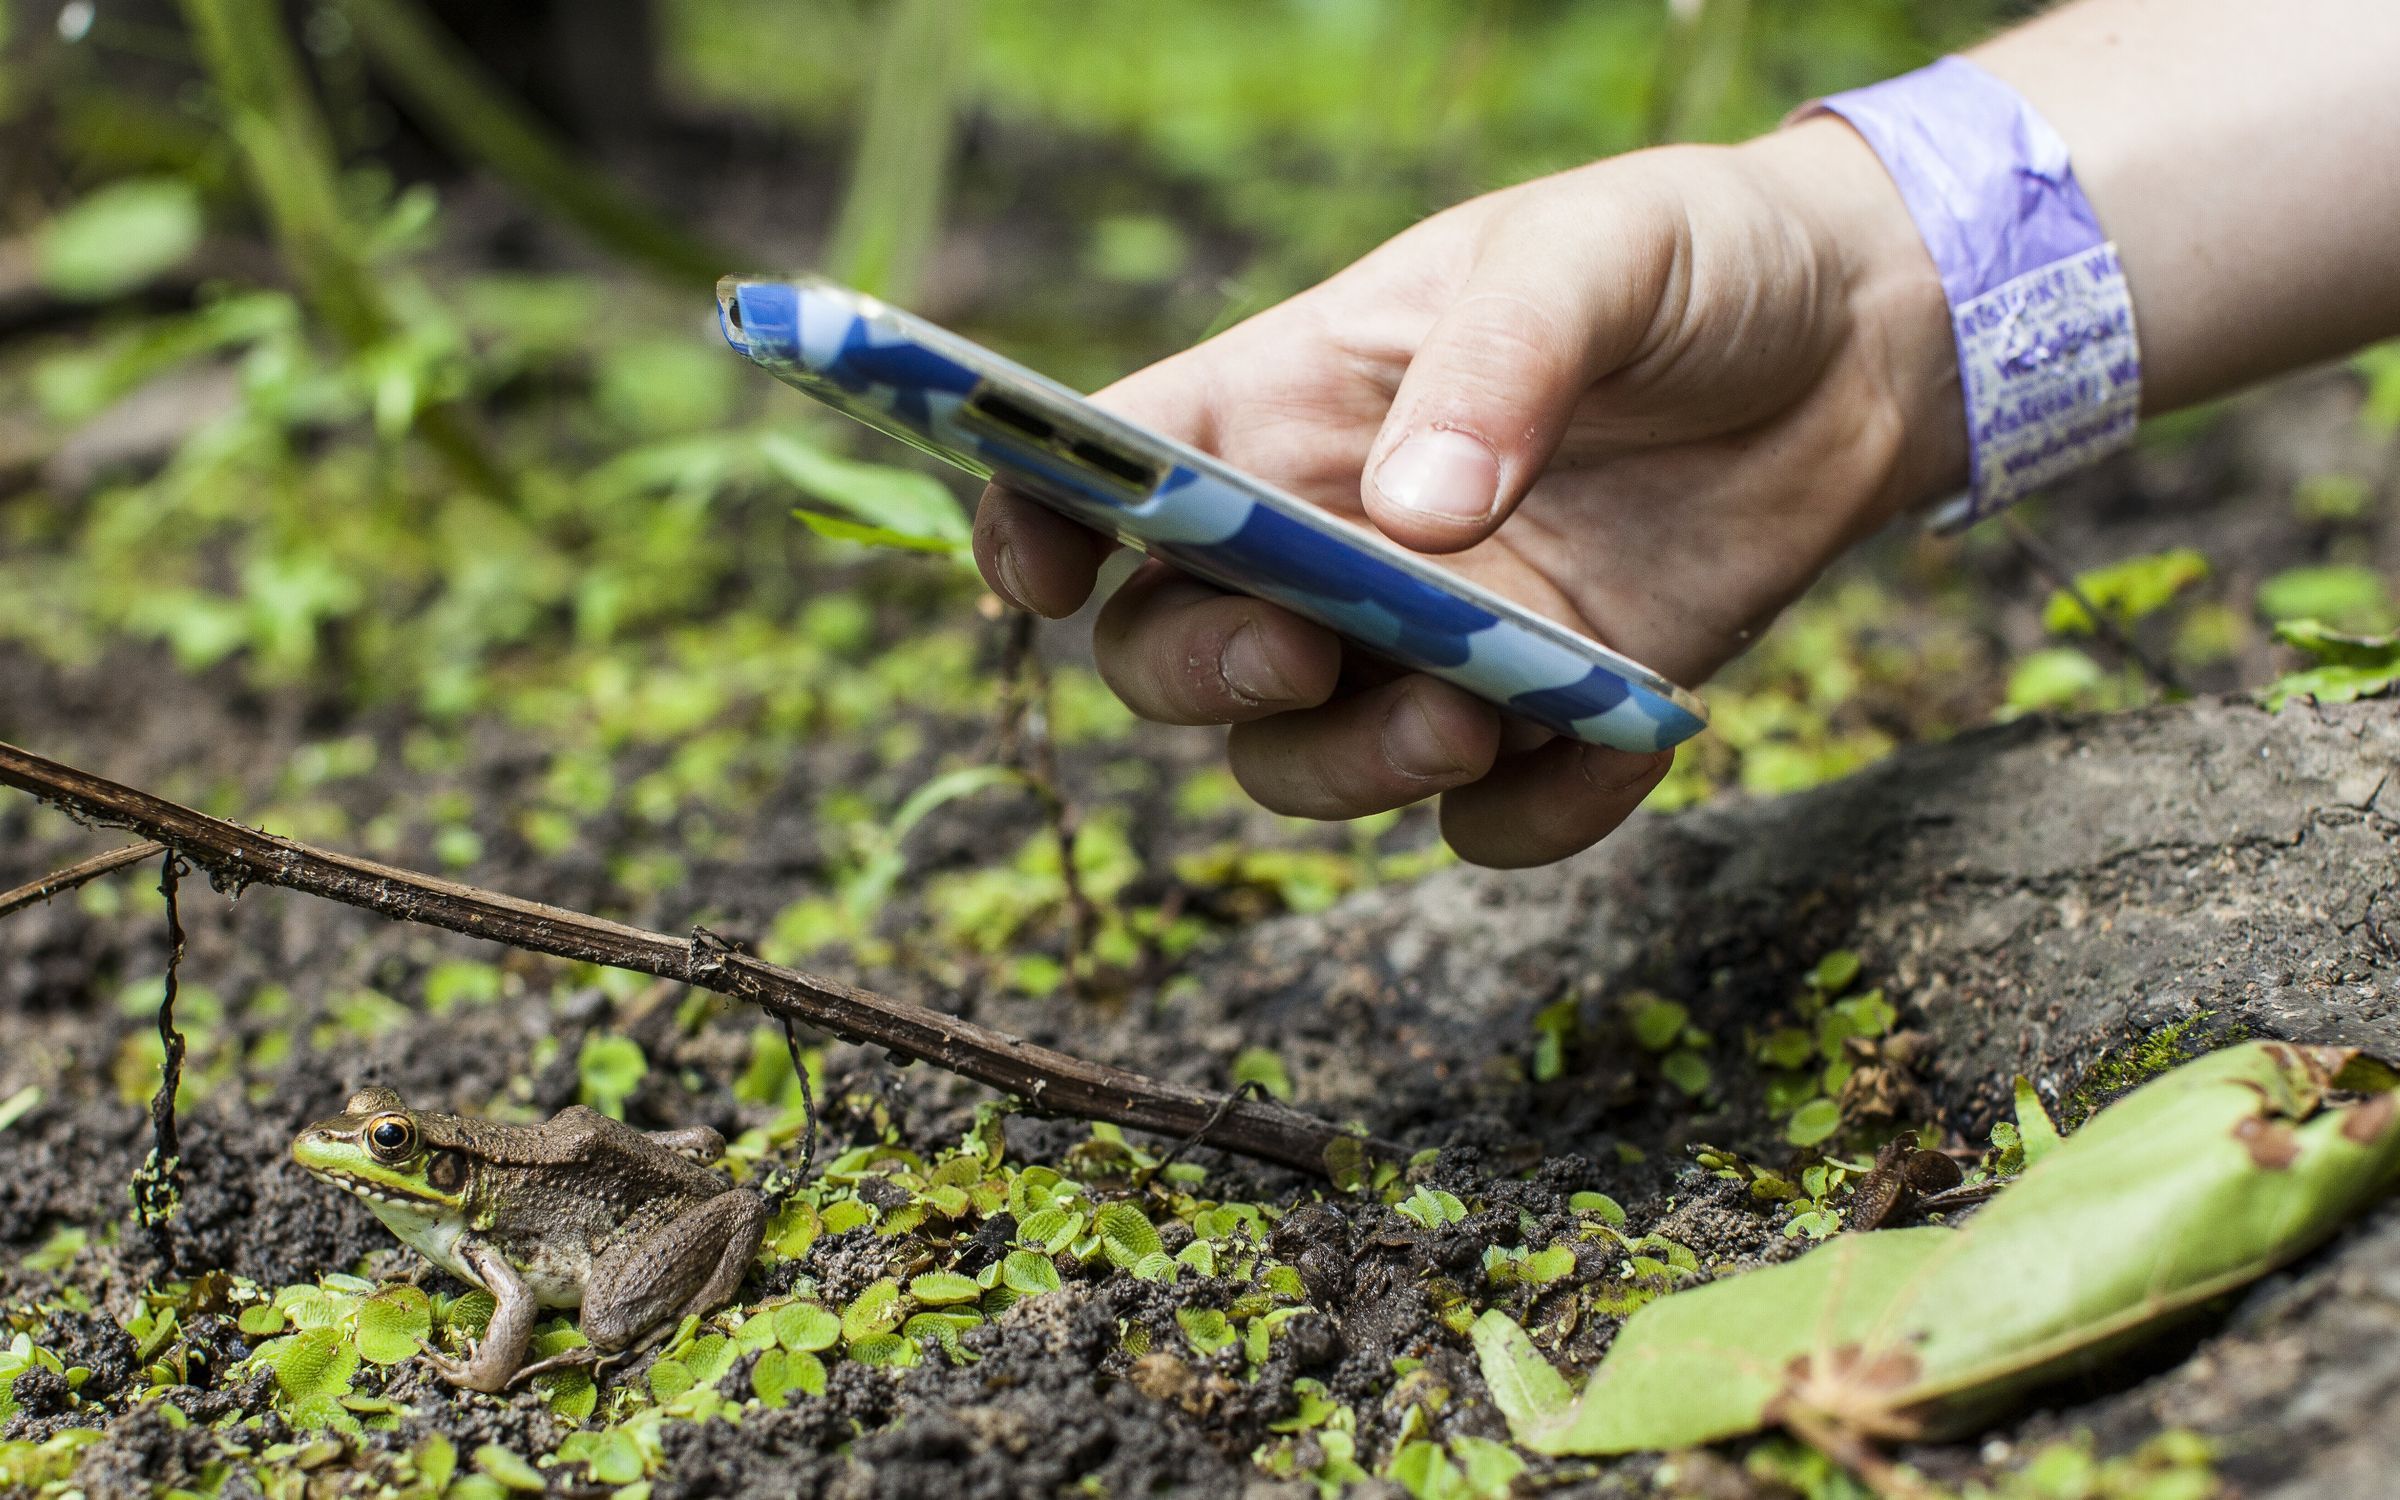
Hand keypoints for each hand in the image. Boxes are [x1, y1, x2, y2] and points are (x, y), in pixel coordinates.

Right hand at [973, 118, 1961, 866]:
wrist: (1859, 348)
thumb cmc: (1690, 262)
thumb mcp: (1598, 254)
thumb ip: (1500, 360)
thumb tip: (1411, 516)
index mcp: (1287, 403)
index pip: (1109, 471)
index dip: (1036, 523)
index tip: (1036, 576)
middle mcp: (1325, 541)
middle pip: (1166, 653)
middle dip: (1200, 676)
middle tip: (1301, 654)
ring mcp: (1422, 647)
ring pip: (1298, 765)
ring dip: (1352, 769)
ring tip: (1473, 711)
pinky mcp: (1536, 723)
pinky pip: (1483, 823)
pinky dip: (1531, 815)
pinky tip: (1625, 739)